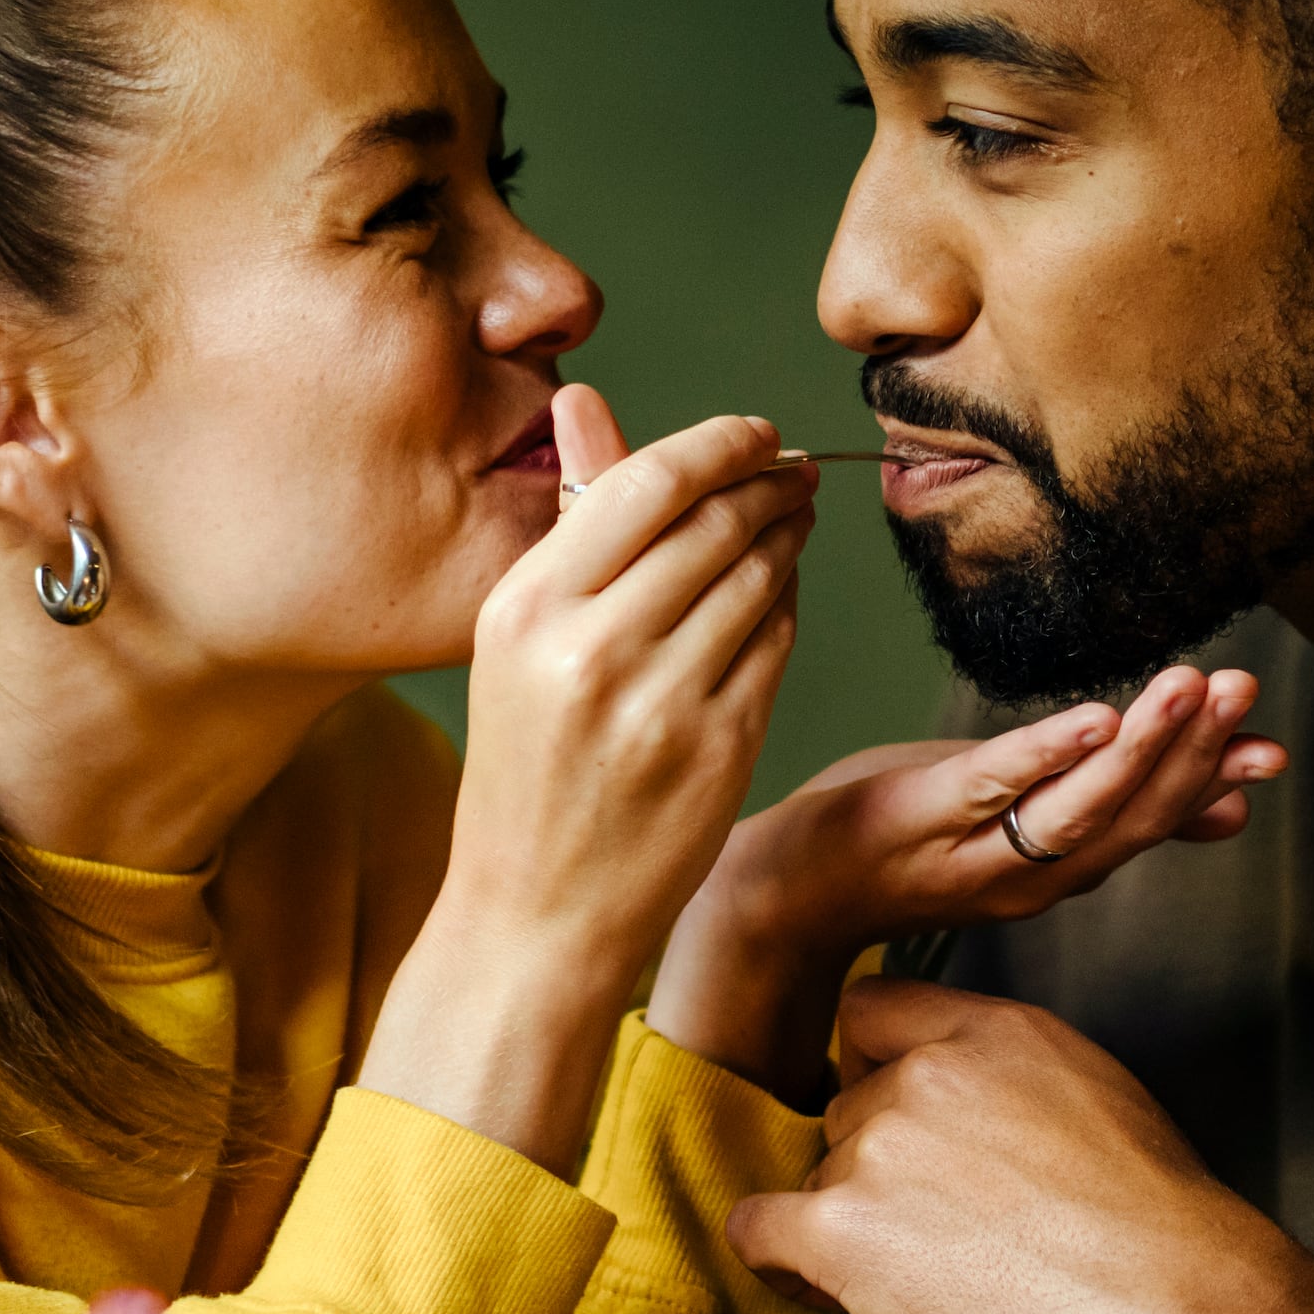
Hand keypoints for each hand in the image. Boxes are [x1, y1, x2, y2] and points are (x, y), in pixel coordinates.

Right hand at [365, 390, 815, 1169]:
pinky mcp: (719, 750)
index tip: (755, 434)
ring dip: (789, 539)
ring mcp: (660, 702)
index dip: (718, 444)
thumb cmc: (527, 766)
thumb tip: (585, 401)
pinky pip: (777, 646)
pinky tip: (780, 595)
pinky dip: (788, 608)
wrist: (536, 912)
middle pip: (715, 523)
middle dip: (769, 485)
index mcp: (528, 607)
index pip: (648, 483)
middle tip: (794, 472)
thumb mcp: (518, 638)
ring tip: (795, 521)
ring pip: (759, 579)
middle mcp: (591, 648)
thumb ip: (570, 518)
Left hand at [652, 664, 1283, 1103]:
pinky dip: (1049, 753)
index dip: (1214, 783)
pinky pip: (993, 785)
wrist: (792, 890)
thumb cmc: (910, 846)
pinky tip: (1096, 718)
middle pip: (1128, 817)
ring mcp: (973, 849)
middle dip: (1193, 753)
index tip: (1272, 746)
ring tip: (1188, 689)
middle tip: (1240, 689)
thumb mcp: (1027, 829)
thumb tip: (1231, 805)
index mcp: (1057, 871)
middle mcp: (1027, 875)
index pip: (1153, 825)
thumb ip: (1127, 814)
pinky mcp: (916, 813)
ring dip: (1143, 748)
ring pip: (1076, 807)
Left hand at [724, 977, 1313, 1313]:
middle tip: (935, 1236)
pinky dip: (780, 1261)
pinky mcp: (842, 1231)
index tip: (896, 1128)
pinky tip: (819, 1288)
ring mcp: (877, 1146)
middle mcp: (924, 1073)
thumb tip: (975, 1130)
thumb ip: (1015, 1087)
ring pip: (817, 1179)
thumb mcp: (1100, 1102)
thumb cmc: (1165, 1237)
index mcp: (994, 1030)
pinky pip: (758, 1230)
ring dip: (849, 1227)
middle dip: (872, 1168)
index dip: (872, 1074)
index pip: (871, 1015)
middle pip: (844, 1111)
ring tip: (925, 1284)